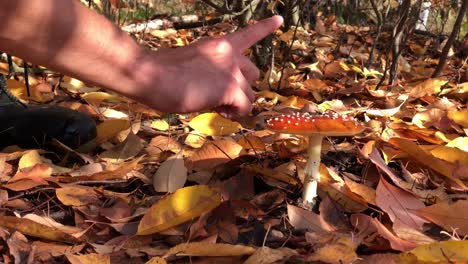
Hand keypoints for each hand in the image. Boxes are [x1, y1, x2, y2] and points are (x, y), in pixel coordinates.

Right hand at [133, 16, 282, 115]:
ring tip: (218, 107)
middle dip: (243, 86)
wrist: (150, 74)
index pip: (248, 34)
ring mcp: (231, 70)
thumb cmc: (160, 71)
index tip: (280, 20)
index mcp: (218, 44)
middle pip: (253, 73)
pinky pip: (245, 106)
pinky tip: (220, 111)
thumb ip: (208, 70)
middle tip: (224, 97)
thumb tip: (215, 90)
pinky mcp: (230, 88)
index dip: (266, 27)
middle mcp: (229, 54)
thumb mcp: (190, 63)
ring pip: (250, 93)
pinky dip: (236, 113)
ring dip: (238, 102)